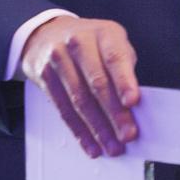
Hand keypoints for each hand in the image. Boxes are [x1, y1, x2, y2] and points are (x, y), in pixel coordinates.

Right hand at [20, 16, 140, 157]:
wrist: (48, 34)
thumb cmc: (90, 42)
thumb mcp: (111, 43)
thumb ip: (124, 69)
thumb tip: (134, 107)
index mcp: (104, 33)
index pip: (115, 57)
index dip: (124, 81)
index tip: (133, 102)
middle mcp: (79, 43)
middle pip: (97, 83)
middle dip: (114, 113)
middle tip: (127, 134)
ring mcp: (59, 59)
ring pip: (80, 100)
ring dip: (97, 128)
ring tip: (112, 146)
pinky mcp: (45, 76)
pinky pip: (63, 109)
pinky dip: (79, 131)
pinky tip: (91, 144)